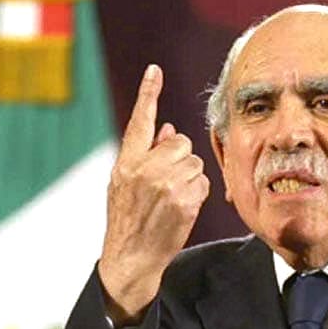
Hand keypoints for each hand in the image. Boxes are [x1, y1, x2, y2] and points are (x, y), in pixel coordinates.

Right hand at [98, 64, 209, 326]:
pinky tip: (182, 207)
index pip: (140, 122)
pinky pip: (203, 183)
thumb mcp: (124, 184)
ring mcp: (166, 186)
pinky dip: (198, 193)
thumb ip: (144, 155)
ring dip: (190, 177)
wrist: (131, 257)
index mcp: (126, 162)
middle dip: (180, 158)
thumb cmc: (128, 219)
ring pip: (194, 163)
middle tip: (168, 180)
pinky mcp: (185, 201)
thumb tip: (168, 129)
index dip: (148, 94)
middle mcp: (145, 170)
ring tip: (172, 197)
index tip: (155, 71)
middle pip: (181, 143)